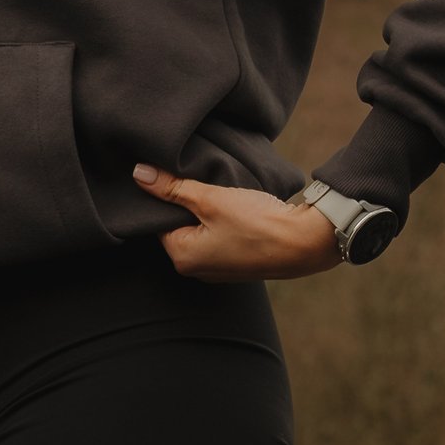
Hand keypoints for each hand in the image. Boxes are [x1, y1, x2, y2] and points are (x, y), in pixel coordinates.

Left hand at [133, 162, 339, 278]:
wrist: (305, 243)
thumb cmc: (257, 224)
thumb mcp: (210, 199)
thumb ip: (173, 187)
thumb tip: (138, 174)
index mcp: (182, 257)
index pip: (157, 220)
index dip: (166, 196)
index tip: (177, 176)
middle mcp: (196, 270)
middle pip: (179, 226)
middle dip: (186, 204)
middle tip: (199, 181)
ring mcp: (218, 269)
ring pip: (201, 230)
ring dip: (207, 211)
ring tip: (220, 193)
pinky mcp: (238, 263)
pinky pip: (220, 237)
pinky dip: (223, 222)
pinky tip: (236, 207)